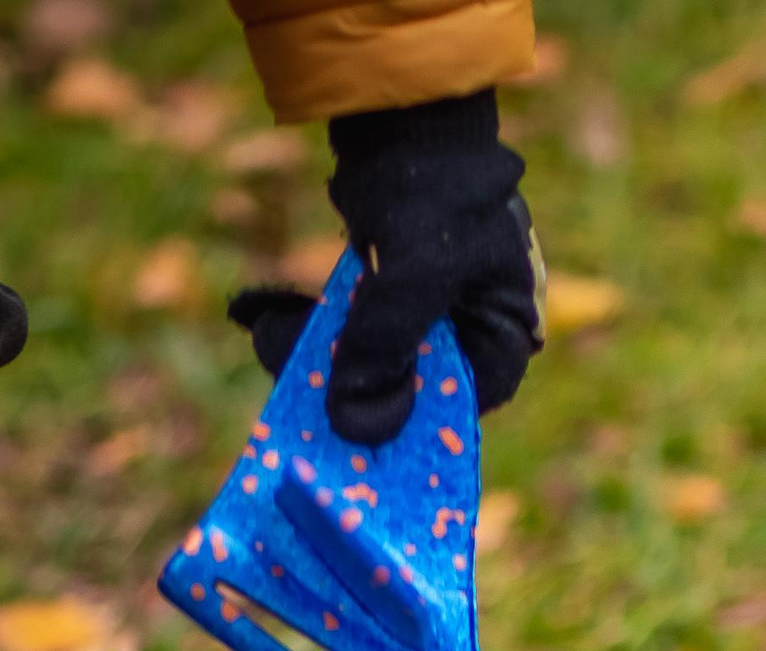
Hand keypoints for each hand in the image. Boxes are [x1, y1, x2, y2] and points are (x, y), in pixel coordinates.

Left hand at [228, 89, 540, 444]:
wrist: (404, 111)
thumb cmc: (430, 189)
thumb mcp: (410, 276)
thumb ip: (384, 351)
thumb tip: (353, 424)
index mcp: (507, 325)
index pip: (469, 402)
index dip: (414, 419)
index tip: (352, 419)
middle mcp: (476, 321)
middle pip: (409, 384)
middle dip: (343, 380)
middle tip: (288, 372)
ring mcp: (433, 303)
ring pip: (370, 357)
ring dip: (313, 351)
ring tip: (263, 327)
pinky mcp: (391, 284)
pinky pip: (349, 325)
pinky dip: (308, 324)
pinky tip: (258, 311)